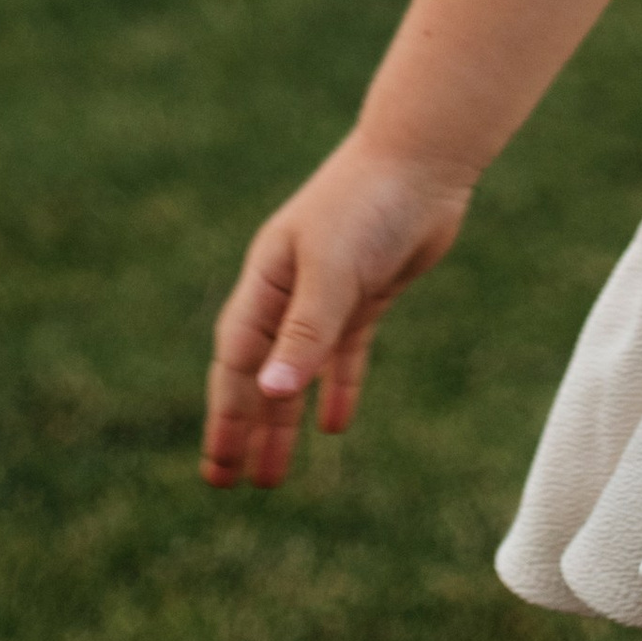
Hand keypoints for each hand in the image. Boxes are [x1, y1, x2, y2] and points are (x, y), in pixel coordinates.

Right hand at [201, 135, 471, 490]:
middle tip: (227, 483)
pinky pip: (345, 353)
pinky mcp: (368, 293)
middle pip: (260, 373)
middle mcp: (291, 290)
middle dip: (243, 428)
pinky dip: (337, 388)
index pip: (238, 361)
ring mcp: (330, 293)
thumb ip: (303, 332)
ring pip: (299, 372)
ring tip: (273, 475)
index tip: (217, 465)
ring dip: (284, 421)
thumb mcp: (331, 270)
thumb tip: (267, 393)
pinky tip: (333, 426)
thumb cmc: (368, 202)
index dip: (225, 414)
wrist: (424, 157)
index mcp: (267, 280)